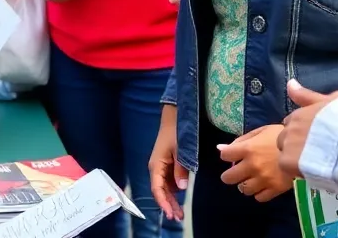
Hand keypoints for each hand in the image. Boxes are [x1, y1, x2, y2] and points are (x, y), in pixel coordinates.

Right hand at [149, 104, 188, 220]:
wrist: (174, 119)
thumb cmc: (176, 133)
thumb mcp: (180, 151)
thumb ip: (180, 170)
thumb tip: (181, 188)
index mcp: (156, 165)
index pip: (157, 188)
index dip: (163, 202)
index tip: (170, 213)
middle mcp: (156, 168)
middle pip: (160, 191)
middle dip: (168, 205)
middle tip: (177, 217)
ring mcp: (161, 167)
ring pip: (164, 188)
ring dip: (171, 200)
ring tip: (180, 213)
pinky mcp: (166, 166)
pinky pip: (168, 182)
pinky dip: (173, 192)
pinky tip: (179, 199)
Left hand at [218, 125, 293, 202]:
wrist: (307, 148)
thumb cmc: (282, 136)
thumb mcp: (261, 131)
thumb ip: (240, 140)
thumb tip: (220, 148)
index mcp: (248, 149)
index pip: (224, 156)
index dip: (227, 155)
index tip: (233, 155)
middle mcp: (252, 166)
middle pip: (228, 178)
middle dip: (230, 175)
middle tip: (237, 172)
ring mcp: (263, 179)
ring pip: (243, 189)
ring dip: (245, 184)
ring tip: (253, 178)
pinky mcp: (275, 190)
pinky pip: (259, 197)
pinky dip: (259, 193)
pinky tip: (263, 185)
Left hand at [277, 79, 337, 177]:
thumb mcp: (336, 101)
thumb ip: (309, 95)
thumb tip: (290, 84)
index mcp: (303, 111)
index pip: (293, 120)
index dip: (305, 130)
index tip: (317, 138)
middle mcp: (292, 124)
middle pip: (287, 134)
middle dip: (297, 142)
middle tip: (317, 152)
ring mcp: (289, 142)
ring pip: (285, 150)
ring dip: (296, 156)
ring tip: (316, 164)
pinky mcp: (288, 161)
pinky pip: (287, 166)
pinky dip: (297, 170)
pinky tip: (313, 172)